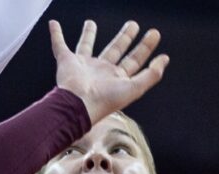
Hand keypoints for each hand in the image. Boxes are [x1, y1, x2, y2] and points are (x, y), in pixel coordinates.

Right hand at [50, 19, 169, 123]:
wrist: (77, 105)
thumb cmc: (104, 101)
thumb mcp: (134, 88)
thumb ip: (151, 75)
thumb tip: (164, 59)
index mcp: (117, 79)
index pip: (135, 60)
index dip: (146, 47)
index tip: (154, 33)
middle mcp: (101, 72)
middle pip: (115, 50)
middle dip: (125, 37)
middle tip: (133, 24)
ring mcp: (83, 66)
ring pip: (86, 46)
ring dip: (88, 34)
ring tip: (90, 23)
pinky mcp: (67, 62)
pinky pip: (60, 45)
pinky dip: (55, 35)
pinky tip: (54, 24)